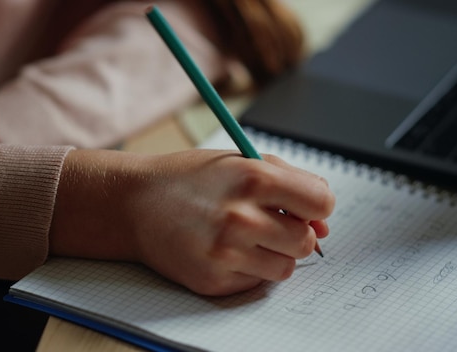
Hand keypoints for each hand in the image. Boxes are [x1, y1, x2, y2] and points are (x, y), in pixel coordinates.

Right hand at [50, 149, 334, 295]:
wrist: (133, 204)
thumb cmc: (188, 179)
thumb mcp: (237, 161)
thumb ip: (288, 182)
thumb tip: (324, 224)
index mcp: (252, 179)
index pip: (321, 202)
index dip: (316, 206)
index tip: (303, 207)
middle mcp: (240, 218)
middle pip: (307, 241)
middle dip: (295, 233)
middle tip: (268, 223)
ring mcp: (226, 254)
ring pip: (286, 268)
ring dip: (274, 254)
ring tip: (244, 237)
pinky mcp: (213, 280)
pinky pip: (256, 282)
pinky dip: (248, 268)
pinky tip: (223, 250)